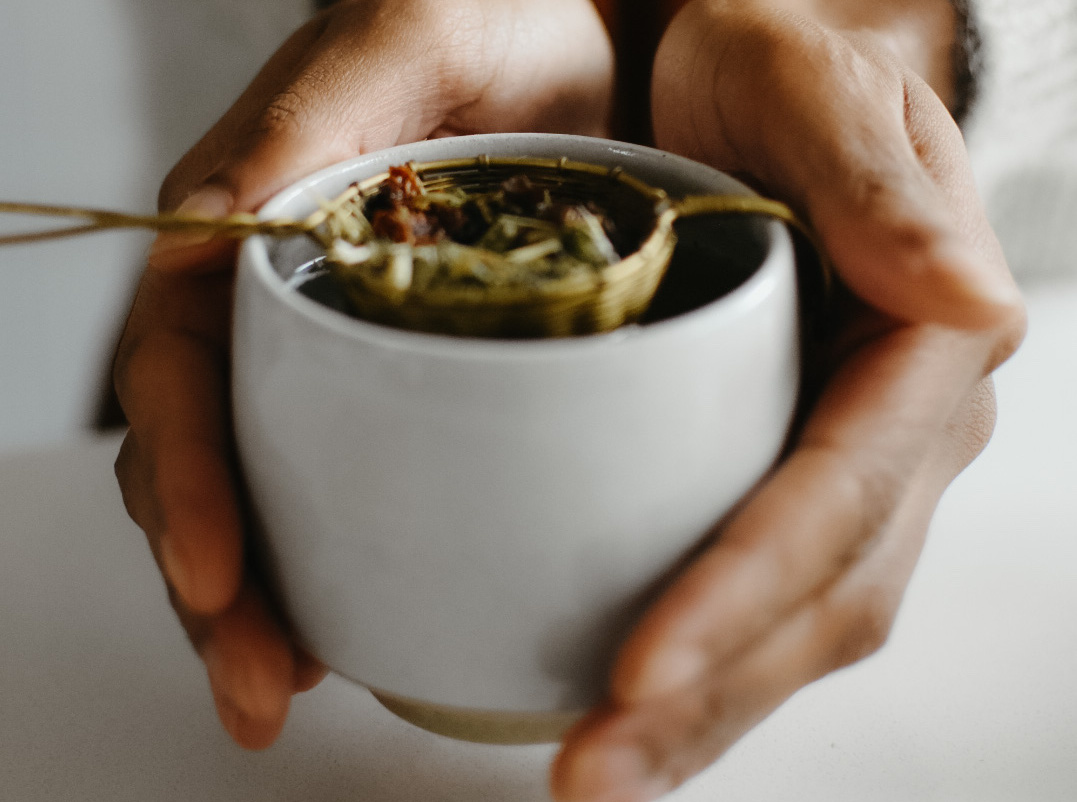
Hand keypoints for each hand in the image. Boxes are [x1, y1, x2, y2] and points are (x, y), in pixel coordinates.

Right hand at [113, 0, 612, 749]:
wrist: (595, 31)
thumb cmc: (495, 16)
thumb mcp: (397, 47)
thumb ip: (303, 127)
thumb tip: (212, 235)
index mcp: (248, 231)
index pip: (182, 374)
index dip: (188, 480)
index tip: (218, 576)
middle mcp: (285, 302)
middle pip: (213, 458)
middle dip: (218, 579)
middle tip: (257, 681)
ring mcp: (352, 349)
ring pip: (275, 486)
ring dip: (273, 593)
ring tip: (288, 682)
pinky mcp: (425, 375)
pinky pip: (366, 476)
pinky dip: (351, 556)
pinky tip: (366, 618)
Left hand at [551, 2, 1025, 799]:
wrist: (748, 96)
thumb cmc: (767, 71)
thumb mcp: (804, 82)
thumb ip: (875, 173)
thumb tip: (970, 300)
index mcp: (923, 341)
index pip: (838, 494)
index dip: (744, 587)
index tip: (638, 664)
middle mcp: (902, 429)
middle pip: (821, 595)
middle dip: (710, 692)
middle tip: (589, 772)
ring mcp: (853, 469)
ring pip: (795, 626)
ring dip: (698, 713)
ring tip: (593, 775)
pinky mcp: (787, 484)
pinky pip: (757, 600)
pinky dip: (697, 670)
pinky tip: (621, 712)